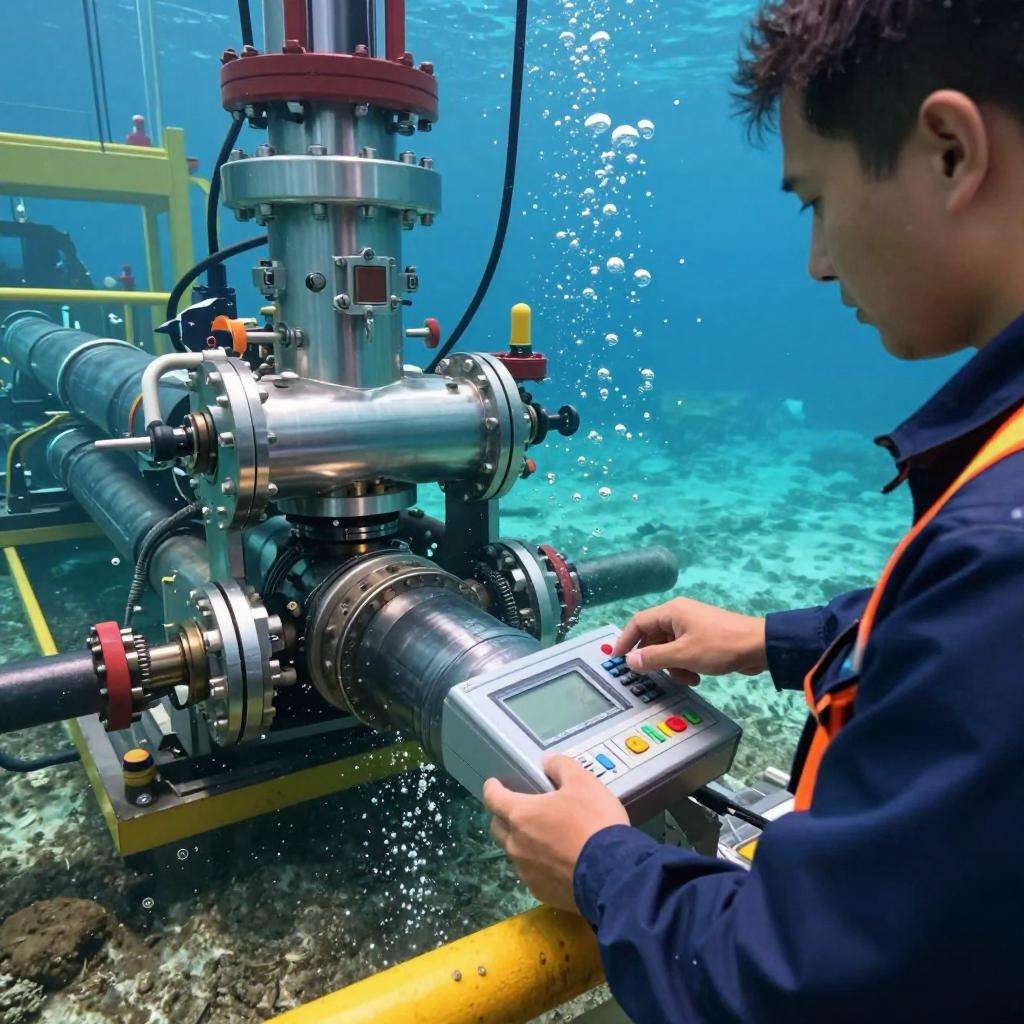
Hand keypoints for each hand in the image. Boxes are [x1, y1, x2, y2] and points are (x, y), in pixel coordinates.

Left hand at [483, 754, 628, 912]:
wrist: (613, 874)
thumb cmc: (594, 823)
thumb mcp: (584, 783)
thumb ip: (562, 767)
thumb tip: (548, 761)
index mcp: (521, 815)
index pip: (493, 798)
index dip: (492, 788)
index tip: (494, 784)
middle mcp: (516, 845)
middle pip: (498, 827)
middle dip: (504, 816)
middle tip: (522, 809)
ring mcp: (526, 872)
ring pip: (514, 853)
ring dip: (522, 842)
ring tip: (544, 837)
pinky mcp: (540, 892)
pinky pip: (531, 874)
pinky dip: (538, 865)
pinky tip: (557, 862)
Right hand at [613, 596, 766, 683]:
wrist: (759, 646)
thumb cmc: (720, 646)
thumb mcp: (683, 655)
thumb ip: (654, 658)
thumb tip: (630, 661)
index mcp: (672, 612)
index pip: (638, 623)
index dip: (625, 640)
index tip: (617, 658)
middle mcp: (679, 615)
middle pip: (654, 637)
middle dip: (656, 659)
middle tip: (656, 675)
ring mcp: (692, 626)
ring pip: (669, 647)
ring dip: (672, 666)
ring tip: (686, 678)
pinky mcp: (703, 637)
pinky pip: (683, 651)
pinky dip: (685, 664)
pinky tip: (696, 676)